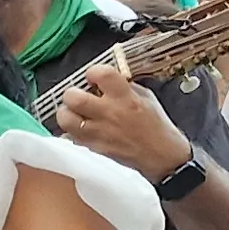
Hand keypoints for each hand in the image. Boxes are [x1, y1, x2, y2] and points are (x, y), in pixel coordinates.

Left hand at [49, 66, 192, 179]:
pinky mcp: (93, 148)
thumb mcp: (147, 98)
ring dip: (67, 113)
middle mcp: (110, 113)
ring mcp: (99, 132)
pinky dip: (72, 132)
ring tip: (76, 113)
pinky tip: (81, 130)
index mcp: (126, 97)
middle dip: (72, 94)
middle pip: (73, 97)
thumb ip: (125, 87)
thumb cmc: (157, 127)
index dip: (93, 72)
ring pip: (65, 118)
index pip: (100, 74)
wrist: (163, 157)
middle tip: (79, 96)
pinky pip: (70, 137)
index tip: (93, 77)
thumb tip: (106, 81)